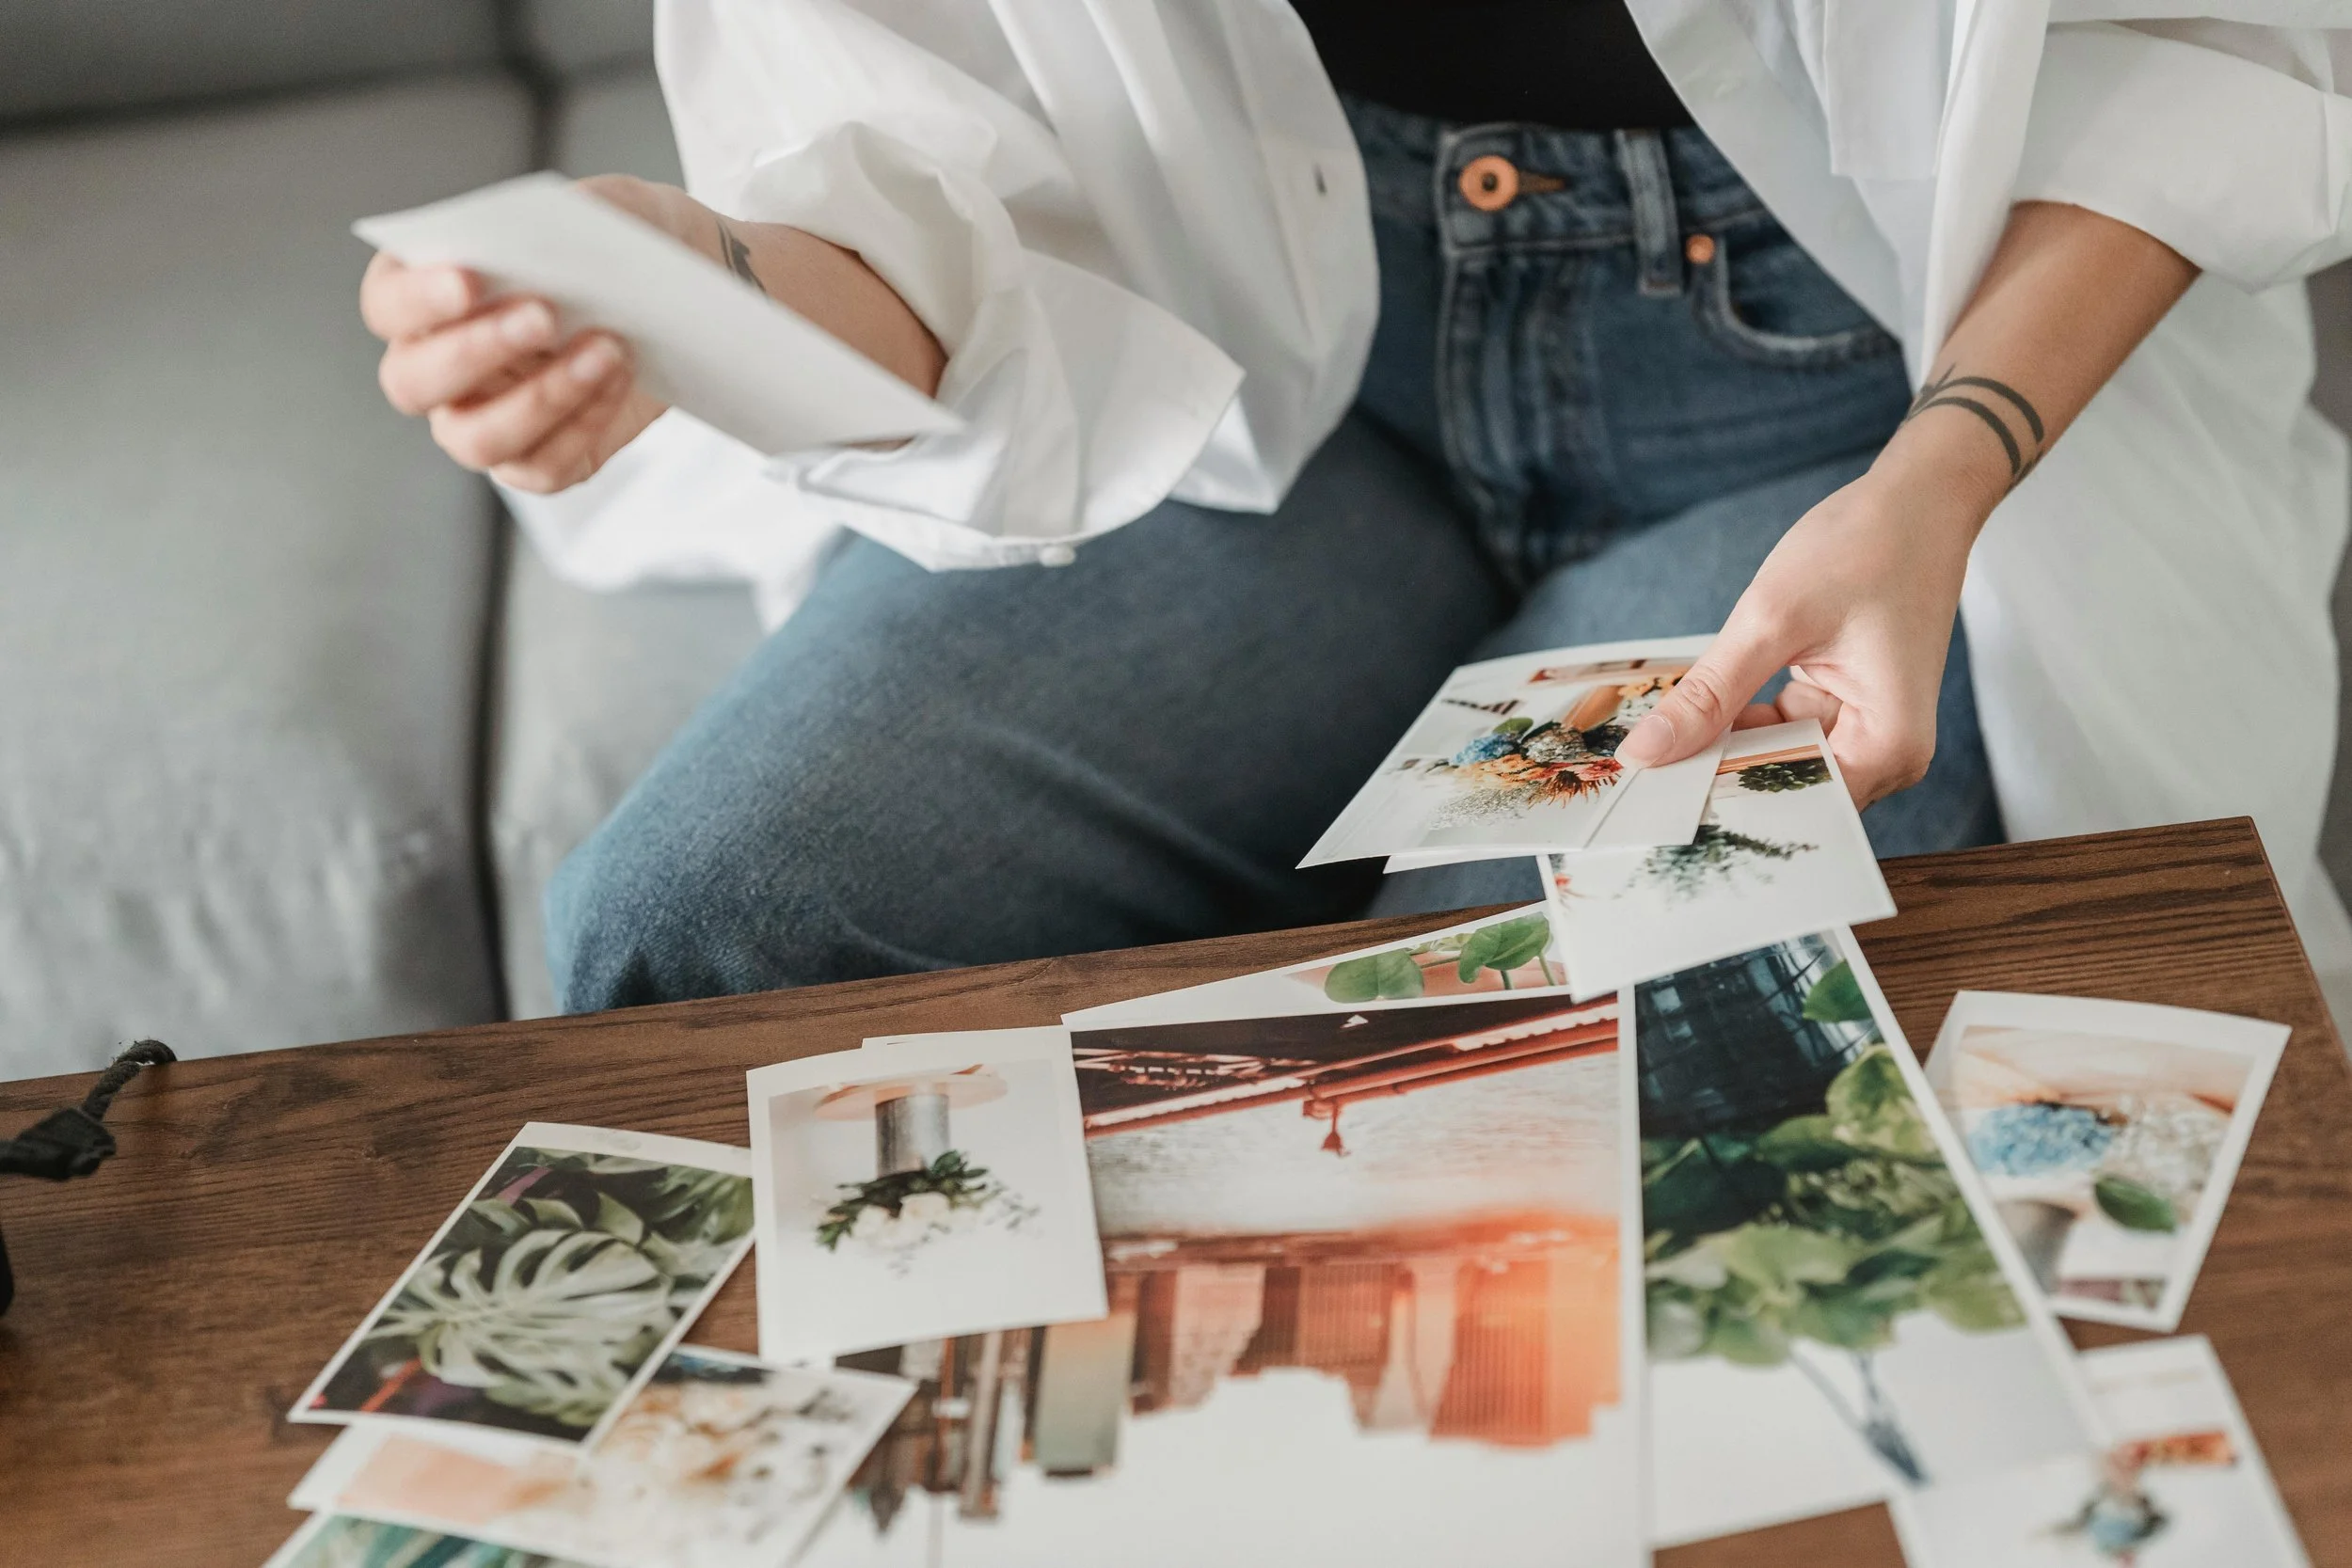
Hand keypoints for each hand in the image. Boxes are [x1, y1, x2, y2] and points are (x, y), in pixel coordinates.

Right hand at [359, 174, 692, 493]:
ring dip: (541, 398)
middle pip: (413, 381)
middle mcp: (437, 367)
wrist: (676, 295)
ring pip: (475, 439)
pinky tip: (619, 377)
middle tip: (544, 315)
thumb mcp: (600, 212)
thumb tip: (542, 239)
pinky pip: (542, 466)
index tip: (469, 278)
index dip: (418, 298)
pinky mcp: (539, 461)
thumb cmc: (615, 247)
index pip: (387, 305)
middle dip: (475, 351)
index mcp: (425, 296)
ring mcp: (482, 420)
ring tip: (605, 349)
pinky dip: (584, 424)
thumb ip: (561, 219)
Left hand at [1616, 447, 1999, 808]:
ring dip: (1720, 749)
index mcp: (1888, 746)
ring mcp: (1862, 729)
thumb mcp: (1773, 620)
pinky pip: (1778, 731)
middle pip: (1784, 788)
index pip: (1795, 806)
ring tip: (1652, 750)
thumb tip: (1646, 751)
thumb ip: (1711, 693)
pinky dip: (1737, 721)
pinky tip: (1689, 713)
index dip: (1722, 806)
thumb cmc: (1868, 546)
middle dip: (1715, 779)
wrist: (1917, 498)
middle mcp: (1884, 751)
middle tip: (1638, 779)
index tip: (1654, 806)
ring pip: (1774, 761)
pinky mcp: (1840, 705)